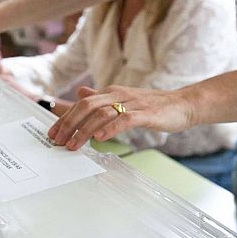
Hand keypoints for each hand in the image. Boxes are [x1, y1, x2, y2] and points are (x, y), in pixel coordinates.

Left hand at [48, 85, 194, 149]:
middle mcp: (118, 95)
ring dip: (85, 130)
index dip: (65, 118)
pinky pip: (124, 120)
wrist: (183, 104)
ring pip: (102, 114)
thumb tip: (81, 93)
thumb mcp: (123, 100)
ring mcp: (132, 104)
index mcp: (111, 93)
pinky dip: (110, 129)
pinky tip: (100, 138)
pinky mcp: (146, 114)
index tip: (53, 134)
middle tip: (58, 141)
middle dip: (69, 124)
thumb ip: (101, 98)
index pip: (81, 104)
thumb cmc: (152, 106)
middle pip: (86, 106)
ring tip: (74, 145)